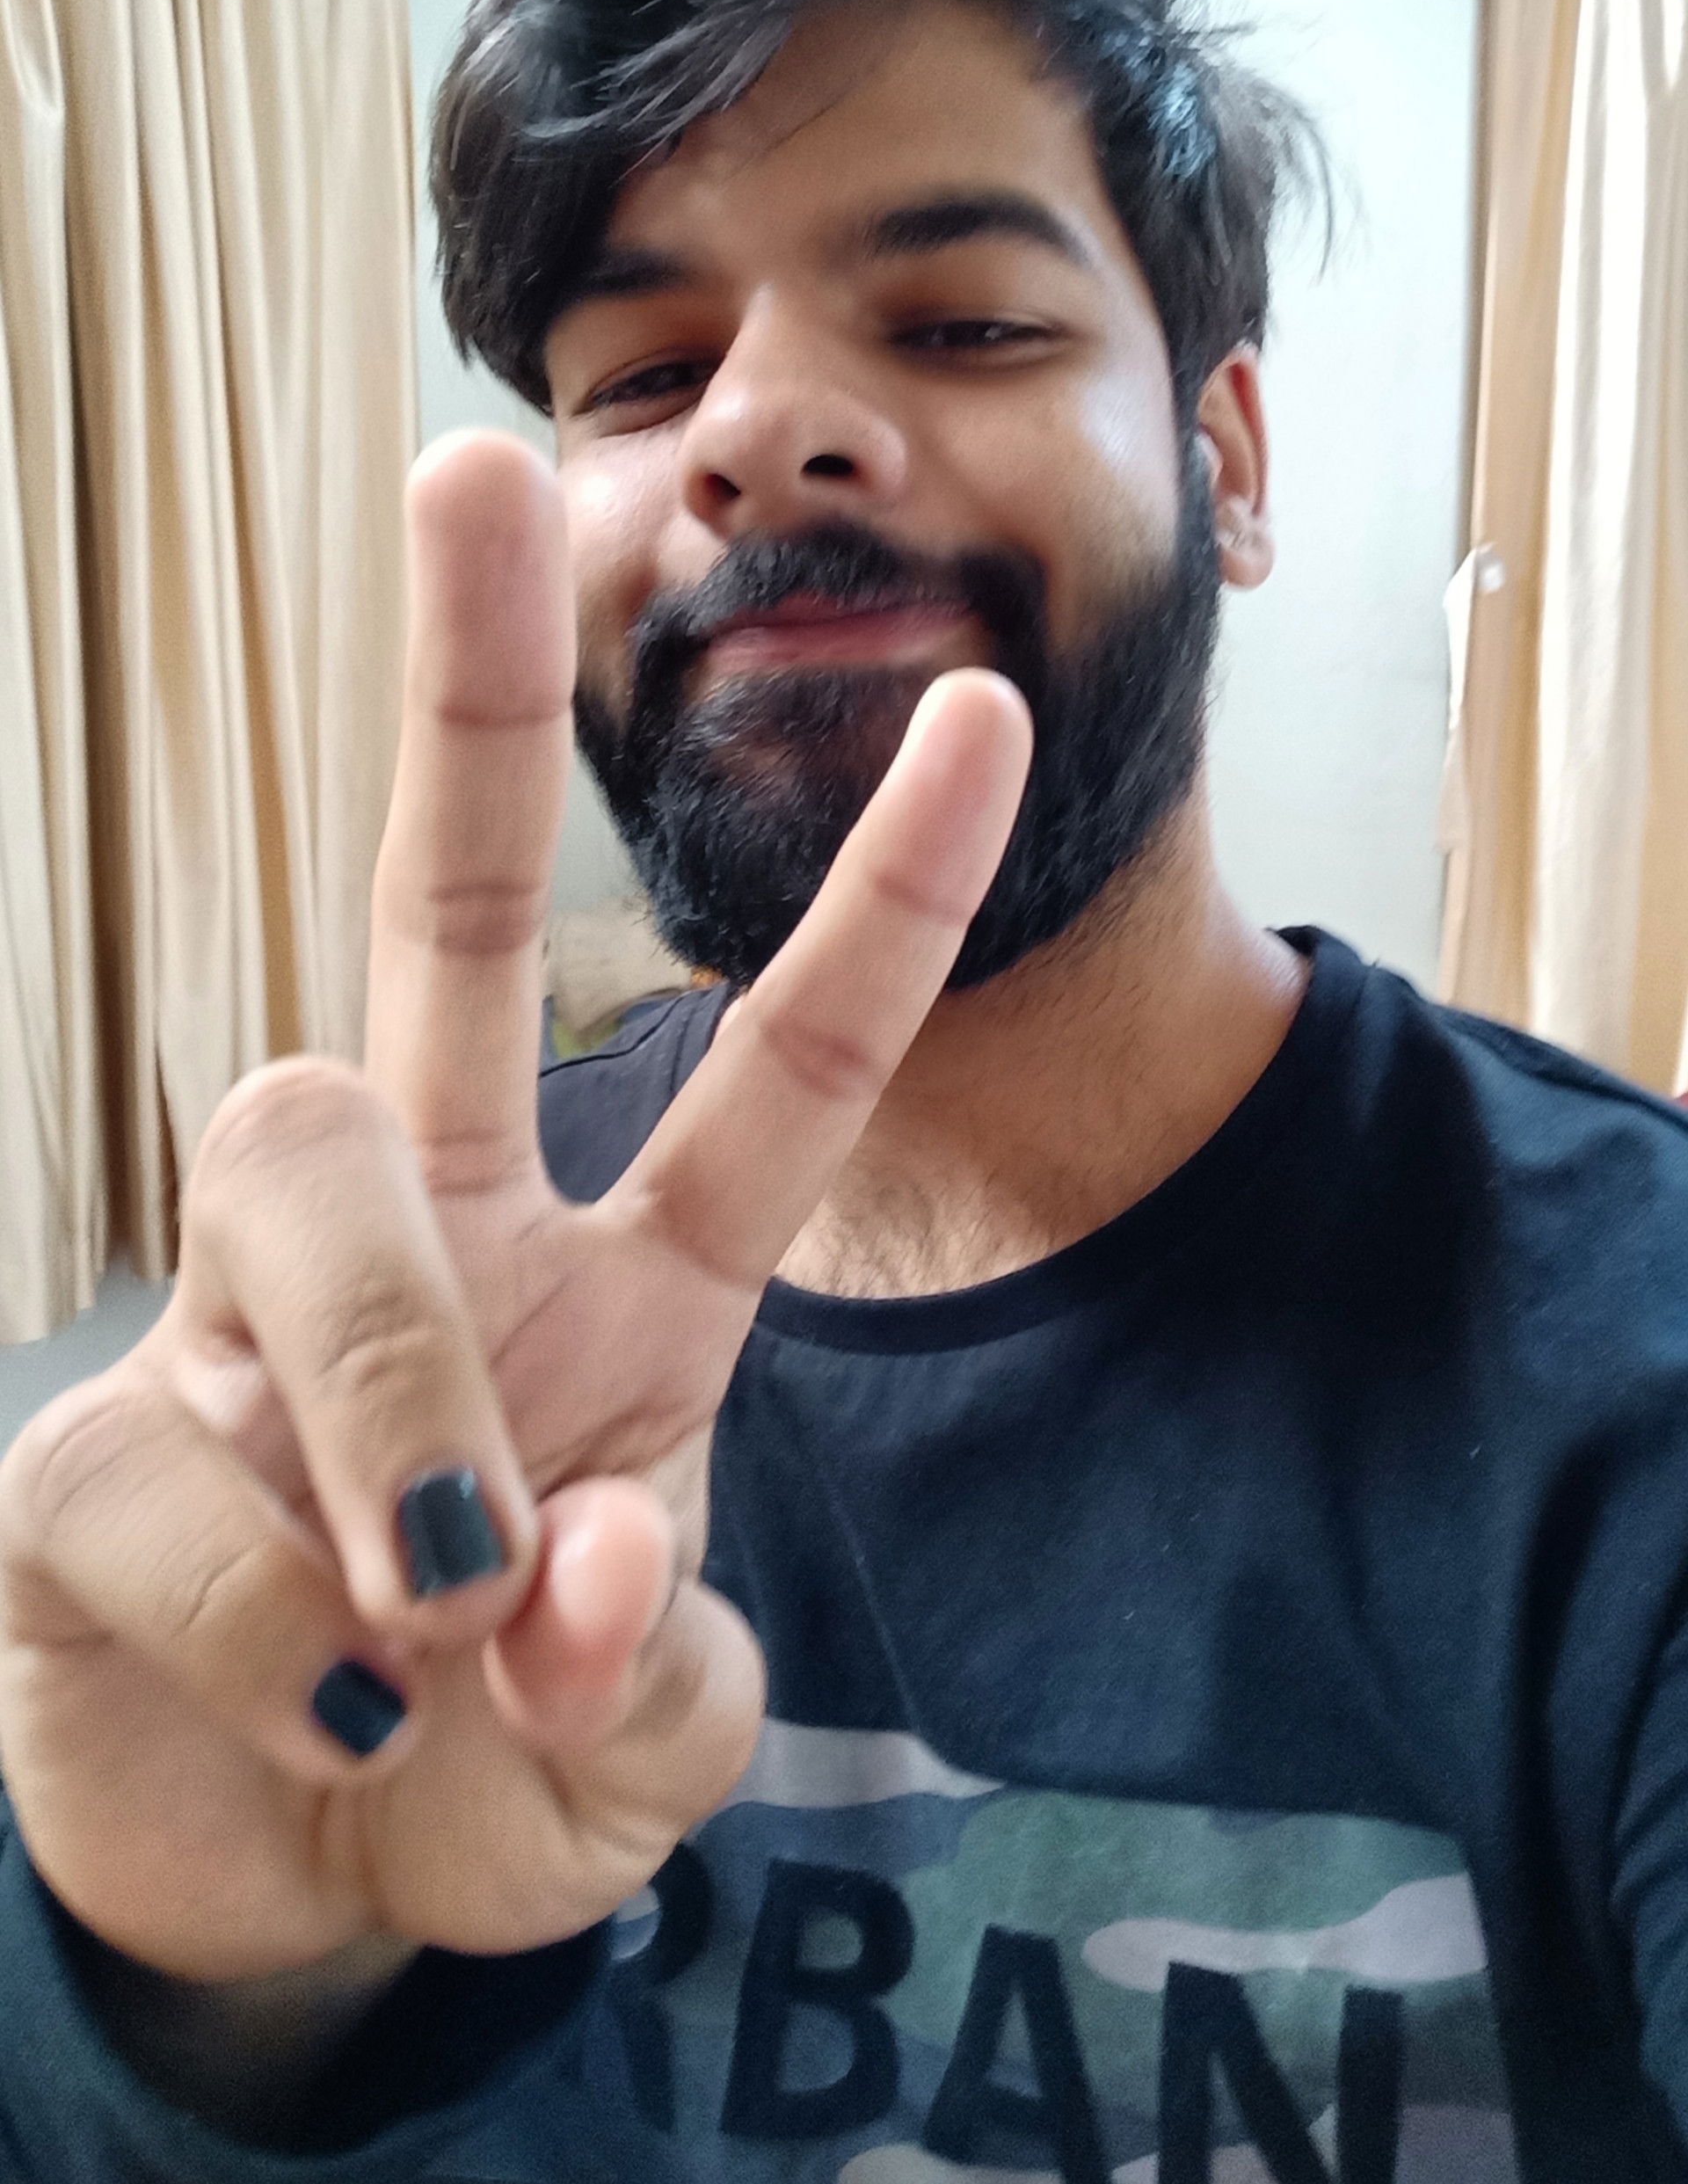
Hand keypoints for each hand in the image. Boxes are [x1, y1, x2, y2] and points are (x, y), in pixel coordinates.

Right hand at [0, 433, 1031, 1983]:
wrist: (294, 1894)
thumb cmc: (493, 1771)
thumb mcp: (642, 1750)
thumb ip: (658, 1670)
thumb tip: (570, 1571)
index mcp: (617, 1283)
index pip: (770, 1066)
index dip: (879, 896)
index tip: (977, 702)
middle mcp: (430, 1245)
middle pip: (440, 913)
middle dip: (473, 693)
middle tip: (478, 469)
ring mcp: (245, 1324)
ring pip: (300, 1153)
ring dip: (390, 1373)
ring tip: (433, 1600)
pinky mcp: (81, 1452)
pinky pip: (168, 1470)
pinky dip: (272, 1620)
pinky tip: (318, 1712)